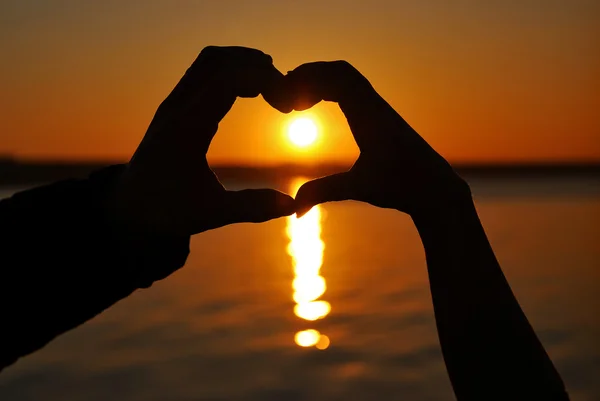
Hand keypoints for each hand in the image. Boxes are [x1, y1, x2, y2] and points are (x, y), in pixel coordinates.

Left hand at [108, 46, 295, 235]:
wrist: (130, 208)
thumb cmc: (167, 211)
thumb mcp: (211, 213)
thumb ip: (252, 207)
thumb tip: (292, 205)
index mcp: (186, 129)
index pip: (226, 80)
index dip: (263, 81)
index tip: (288, 104)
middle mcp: (177, 108)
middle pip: (218, 61)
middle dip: (256, 67)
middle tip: (285, 95)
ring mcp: (174, 104)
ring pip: (210, 61)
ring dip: (243, 64)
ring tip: (273, 86)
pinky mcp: (176, 107)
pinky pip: (204, 72)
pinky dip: (231, 71)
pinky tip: (251, 92)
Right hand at [286, 61, 469, 216]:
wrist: (436, 189)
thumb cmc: (402, 187)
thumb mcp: (359, 189)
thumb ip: (324, 193)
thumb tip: (292, 210)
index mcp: (370, 116)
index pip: (338, 80)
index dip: (309, 81)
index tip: (288, 99)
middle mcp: (376, 107)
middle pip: (342, 71)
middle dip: (311, 74)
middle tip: (285, 91)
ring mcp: (380, 110)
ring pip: (349, 79)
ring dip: (322, 80)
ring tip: (297, 99)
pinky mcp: (382, 118)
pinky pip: (354, 91)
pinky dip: (332, 90)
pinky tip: (317, 105)